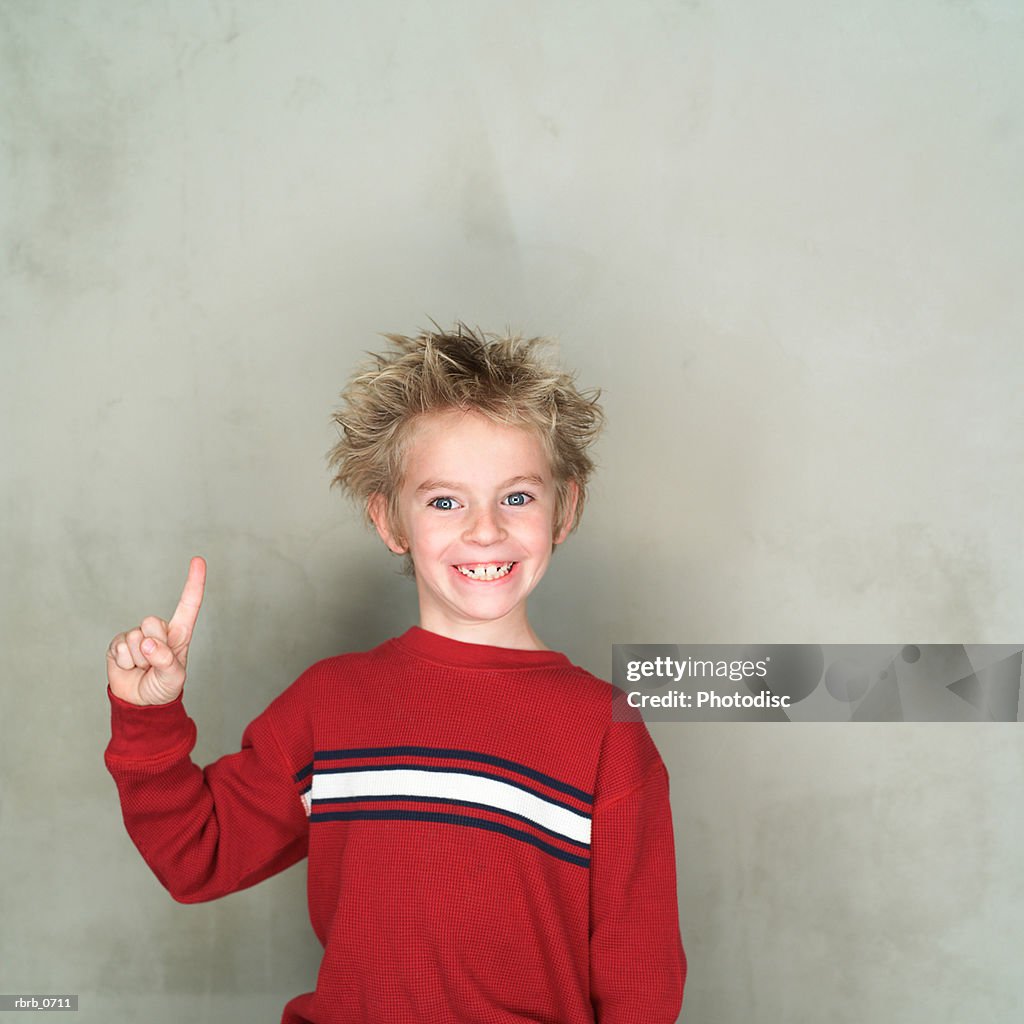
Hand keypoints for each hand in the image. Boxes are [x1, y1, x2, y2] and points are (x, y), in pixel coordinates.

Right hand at [106, 556, 206, 705]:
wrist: (140, 701)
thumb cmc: (163, 686)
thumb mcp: (173, 678)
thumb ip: (166, 661)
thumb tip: (148, 643)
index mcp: (179, 633)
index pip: (188, 605)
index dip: (194, 582)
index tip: (198, 560)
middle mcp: (158, 630)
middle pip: (152, 622)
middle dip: (152, 646)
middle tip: (154, 663)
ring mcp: (137, 635)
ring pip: (135, 637)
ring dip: (139, 659)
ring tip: (143, 668)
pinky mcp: (118, 643)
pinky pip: (120, 648)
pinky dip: (124, 663)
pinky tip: (129, 667)